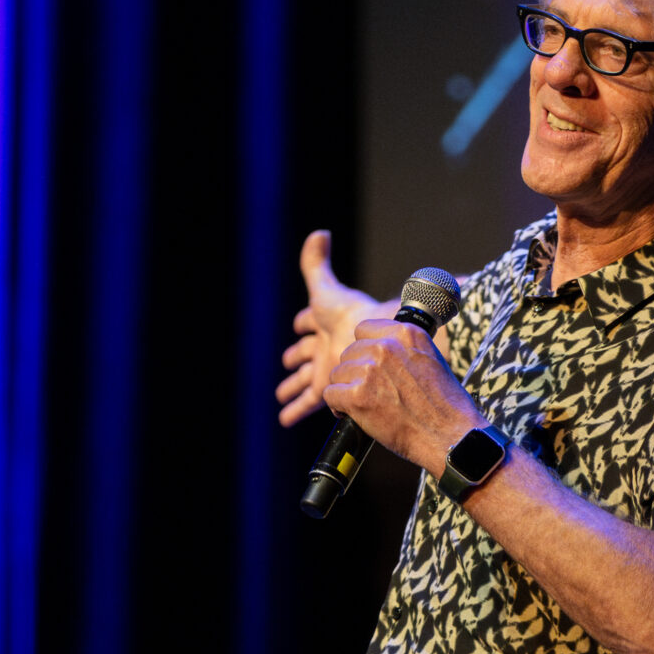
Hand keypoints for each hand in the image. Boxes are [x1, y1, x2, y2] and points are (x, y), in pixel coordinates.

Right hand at [277, 229, 394, 426]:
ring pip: (304, 380)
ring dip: (292, 388)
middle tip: (287, 363)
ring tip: (282, 398)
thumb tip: (318, 233)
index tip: (299, 325)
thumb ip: (316, 264)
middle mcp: (326, 346)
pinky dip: (295, 411)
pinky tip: (285, 420)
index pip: (310, 323)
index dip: (304, 323)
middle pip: (306, 354)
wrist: (371, 343)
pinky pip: (308, 403)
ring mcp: (328, 369)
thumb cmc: (350, 314)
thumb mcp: (326, 290)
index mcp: (325, 322)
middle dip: (296, 358)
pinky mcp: (328, 389)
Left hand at [321, 317, 486, 473]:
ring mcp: (370, 370)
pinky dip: (338, 408)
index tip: (372, 366)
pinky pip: (330, 394)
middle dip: (354, 372)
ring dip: (346, 390)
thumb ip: (403, 348)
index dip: (365, 350)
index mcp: (405, 333)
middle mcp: (386, 347)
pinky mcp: (357, 395)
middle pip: (348, 353)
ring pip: (336, 373)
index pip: (363, 329)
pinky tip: (353, 414)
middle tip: (370, 392)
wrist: (450, 435)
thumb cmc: (443, 404)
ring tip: (365, 404)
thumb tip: (377, 347)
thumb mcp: (430, 359)